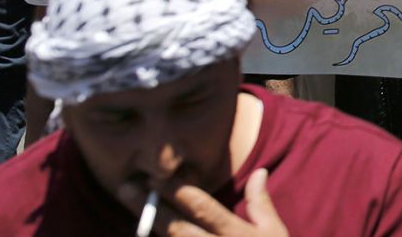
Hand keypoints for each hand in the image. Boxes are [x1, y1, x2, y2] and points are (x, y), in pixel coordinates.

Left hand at [117, 169, 288, 236]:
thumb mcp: (274, 232)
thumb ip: (261, 203)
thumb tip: (259, 171)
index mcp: (236, 235)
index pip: (203, 208)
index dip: (178, 191)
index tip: (157, 176)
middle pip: (176, 228)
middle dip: (151, 206)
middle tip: (127, 188)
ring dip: (148, 228)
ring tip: (130, 211)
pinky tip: (143, 232)